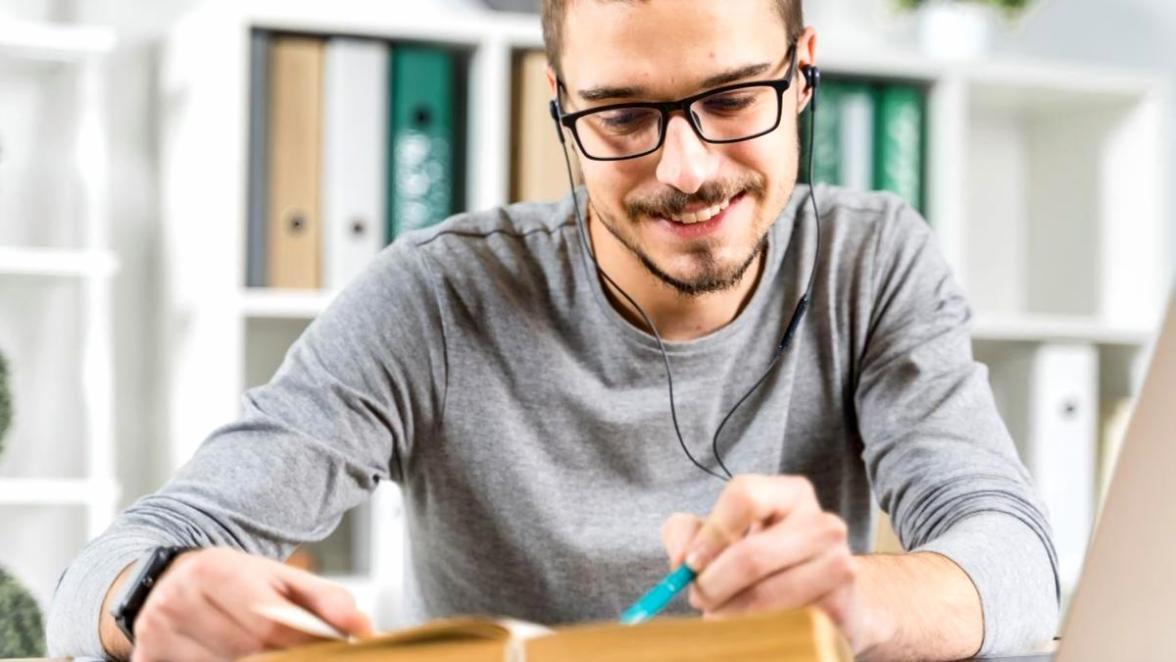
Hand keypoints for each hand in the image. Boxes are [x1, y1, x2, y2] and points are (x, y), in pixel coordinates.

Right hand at [124, 547, 371, 661]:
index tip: (328, 652)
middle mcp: (180, 600)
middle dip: (283, 661)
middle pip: (246, 651)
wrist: (165, 580)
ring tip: (267, 655)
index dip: (302, 645)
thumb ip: (326, 600)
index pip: (268, 620)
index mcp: (217, 570)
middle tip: (305, 655)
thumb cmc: (234, 583)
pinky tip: (234, 658)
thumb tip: (364, 626)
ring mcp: (157, 632)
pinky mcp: (145, 657)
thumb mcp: (280, 578)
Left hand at [661, 475, 876, 653]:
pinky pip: (783, 623)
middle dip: (712, 584)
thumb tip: (682, 560)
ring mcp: (839, 564)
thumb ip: (687, 532)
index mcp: (791, 493)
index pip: (744, 496)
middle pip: (751, 555)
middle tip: (697, 598)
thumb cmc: (764, 558)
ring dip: (729, 612)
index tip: (690, 564)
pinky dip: (755, 629)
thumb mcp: (721, 534)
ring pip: (765, 595)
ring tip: (720, 613)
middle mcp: (822, 523)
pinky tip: (751, 625)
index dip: (711, 533)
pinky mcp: (842, 606)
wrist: (829, 596)